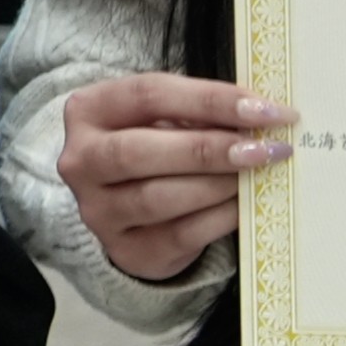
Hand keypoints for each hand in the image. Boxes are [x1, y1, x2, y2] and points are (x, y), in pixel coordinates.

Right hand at [51, 72, 289, 287]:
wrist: (130, 208)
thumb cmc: (155, 146)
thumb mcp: (162, 118)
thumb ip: (198, 113)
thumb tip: (261, 115)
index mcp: (88, 111)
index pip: (148, 95)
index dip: (210, 100)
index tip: (264, 110)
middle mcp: (81, 161)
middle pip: (139, 151)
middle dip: (209, 149)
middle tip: (263, 149)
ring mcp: (98, 211)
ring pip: (157, 197)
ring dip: (217, 185)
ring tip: (256, 174)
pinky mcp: (126, 250)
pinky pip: (179, 235)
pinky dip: (220, 217)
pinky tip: (246, 205)